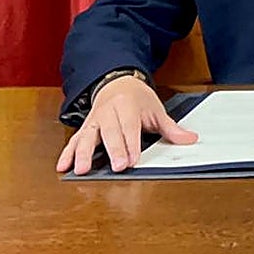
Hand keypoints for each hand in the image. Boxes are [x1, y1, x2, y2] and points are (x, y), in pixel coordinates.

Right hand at [56, 76, 197, 175]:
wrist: (118, 83)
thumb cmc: (138, 100)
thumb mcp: (156, 110)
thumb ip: (171, 128)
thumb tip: (190, 139)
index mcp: (128, 105)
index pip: (130, 125)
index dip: (131, 143)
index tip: (133, 160)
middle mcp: (108, 111)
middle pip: (109, 132)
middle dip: (113, 150)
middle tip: (117, 166)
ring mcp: (94, 119)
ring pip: (87, 136)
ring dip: (83, 153)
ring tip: (81, 170)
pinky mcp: (84, 127)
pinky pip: (74, 140)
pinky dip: (68, 153)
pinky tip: (63, 166)